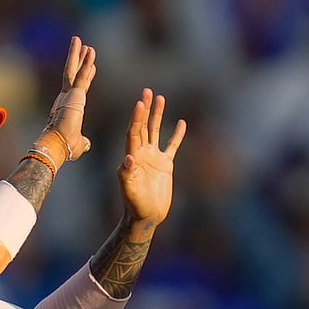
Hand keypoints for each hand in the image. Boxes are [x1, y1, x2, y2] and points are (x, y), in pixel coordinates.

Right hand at [32, 36, 96, 165]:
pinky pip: (81, 74)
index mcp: (68, 107)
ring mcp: (69, 95)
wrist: (57, 146)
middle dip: (77, 59)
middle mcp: (66, 98)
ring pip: (73, 69)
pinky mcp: (74, 94)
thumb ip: (83, 142)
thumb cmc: (65, 149)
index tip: (90, 66)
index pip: (78, 87)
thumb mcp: (78, 144)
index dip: (84, 76)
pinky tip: (89, 50)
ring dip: (77, 54)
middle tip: (82, 45)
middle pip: (73, 73)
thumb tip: (86, 144)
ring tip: (79, 40)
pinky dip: (86, 62)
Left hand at [119, 88, 185, 231]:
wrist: (146, 216)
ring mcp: (153, 158)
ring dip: (157, 115)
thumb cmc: (135, 205)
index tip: (139, 103)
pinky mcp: (165, 165)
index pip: (133, 133)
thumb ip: (127, 174)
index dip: (136, 118)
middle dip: (145, 109)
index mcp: (132, 156)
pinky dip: (177, 135)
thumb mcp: (130, 190)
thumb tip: (128, 158)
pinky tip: (181, 123)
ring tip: (160, 98)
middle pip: (143, 126)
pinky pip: (172, 146)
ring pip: (156, 131)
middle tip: (147, 91)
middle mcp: (141, 153)